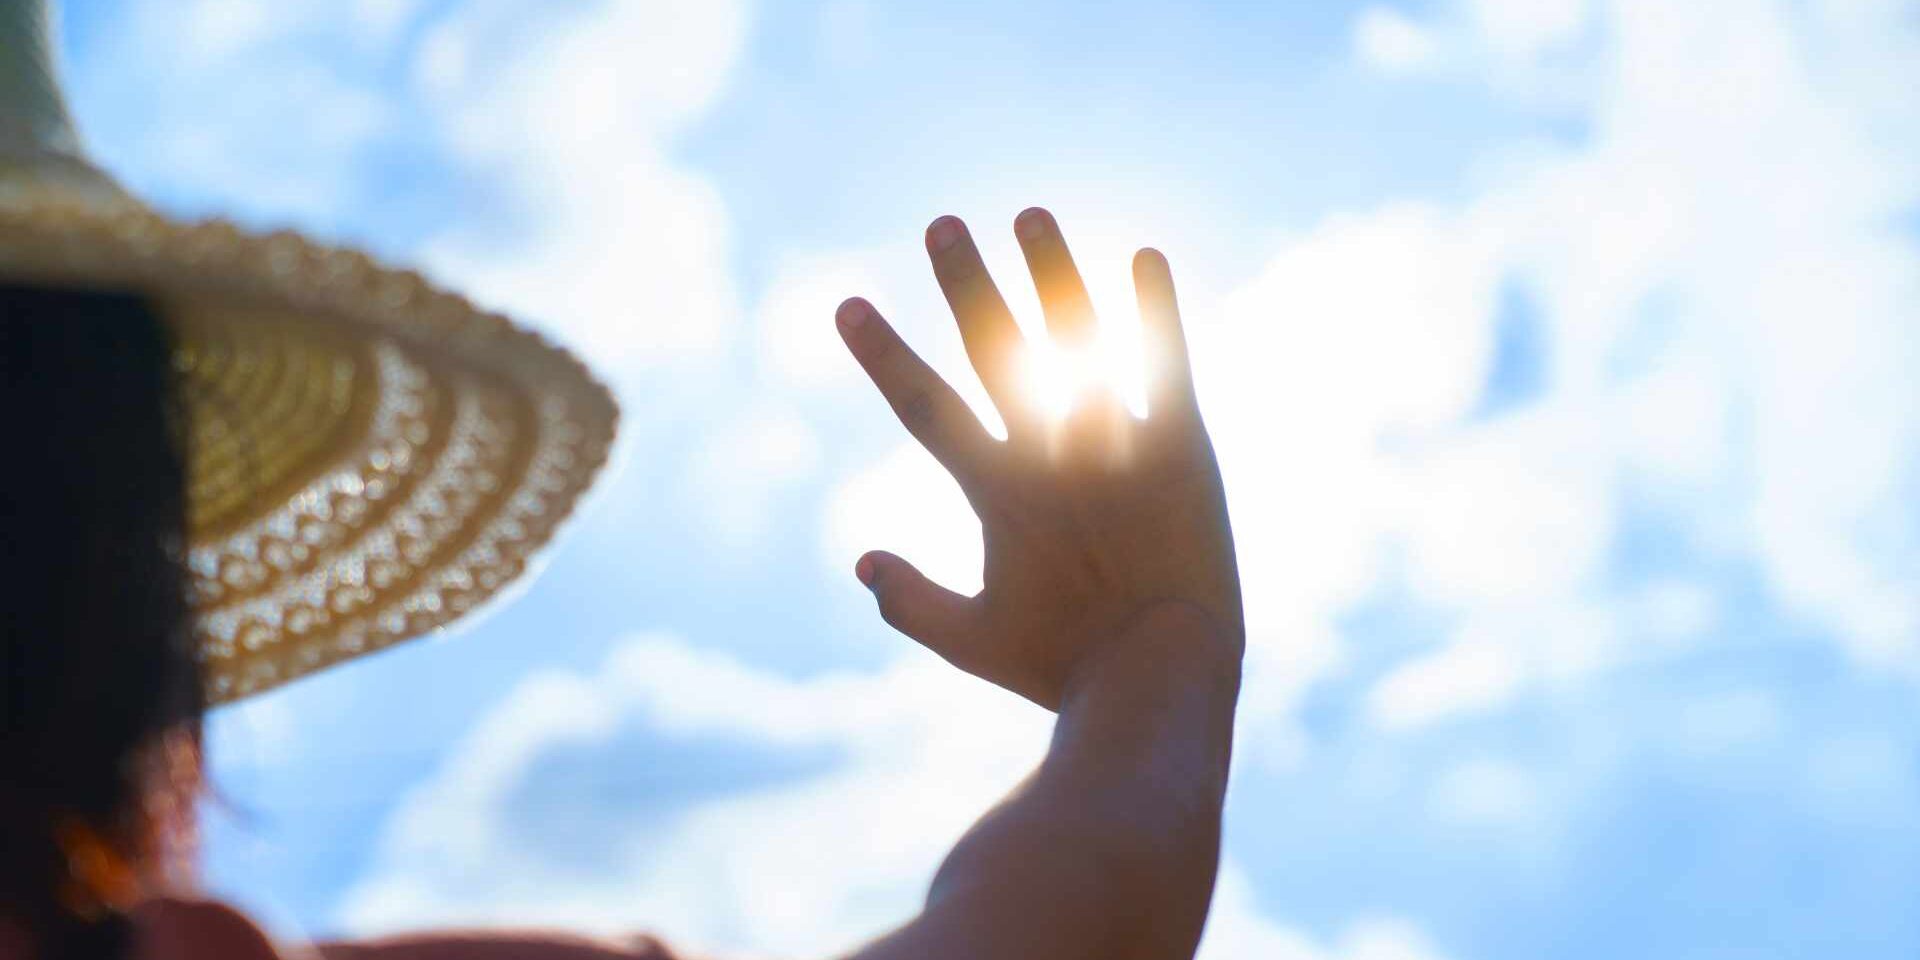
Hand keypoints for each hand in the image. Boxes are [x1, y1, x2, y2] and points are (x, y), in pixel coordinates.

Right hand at [836, 208, 1242, 709]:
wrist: (1160, 679)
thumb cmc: (1063, 668)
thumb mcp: (972, 642)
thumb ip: (910, 602)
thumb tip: (858, 562)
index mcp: (998, 494)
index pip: (925, 407)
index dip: (882, 353)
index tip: (846, 303)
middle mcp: (1051, 456)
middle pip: (997, 353)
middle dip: (965, 284)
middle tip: (941, 224)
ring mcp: (1116, 446)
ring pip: (1078, 341)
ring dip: (1051, 273)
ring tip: (1029, 214)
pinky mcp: (1181, 450)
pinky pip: (1166, 365)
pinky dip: (1155, 310)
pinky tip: (1144, 255)